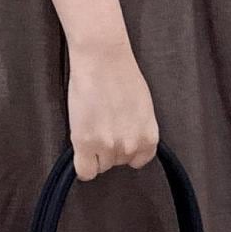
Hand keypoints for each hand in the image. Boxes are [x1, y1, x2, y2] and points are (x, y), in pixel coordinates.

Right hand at [65, 34, 158, 179]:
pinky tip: (81, 150)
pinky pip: (85, 172)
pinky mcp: (86, 143)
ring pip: (100, 166)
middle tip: (101, 125)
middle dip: (108, 148)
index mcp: (149, 137)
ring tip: (91, 126)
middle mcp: (131, 145)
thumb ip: (138, 130)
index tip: (118, 138)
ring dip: (93, 152)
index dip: (125, 150)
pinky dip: (82, 165)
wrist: (103, 60)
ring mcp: (108, 146)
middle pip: (116, 163)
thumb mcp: (143, 108)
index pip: (138, 161)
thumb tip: (129, 141)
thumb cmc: (122, 76)